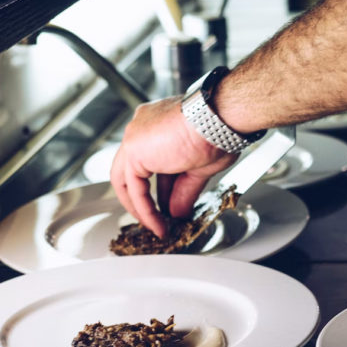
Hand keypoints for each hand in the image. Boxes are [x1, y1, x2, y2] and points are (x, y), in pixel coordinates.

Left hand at [110, 97, 235, 236]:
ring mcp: (135, 137)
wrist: (218, 120)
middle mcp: (142, 127)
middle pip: (134, 170)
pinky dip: (145, 209)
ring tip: (157, 226)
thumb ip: (183, 190)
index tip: (168, 205)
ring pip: (128, 180)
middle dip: (144, 199)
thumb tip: (178, 211)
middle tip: (156, 219)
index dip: (161, 187)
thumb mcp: (200, 167)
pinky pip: (134, 189)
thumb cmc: (218, 130)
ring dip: (142, 208)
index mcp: (158, 123)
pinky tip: (157, 223)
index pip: (153, 161)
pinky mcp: (133, 151)